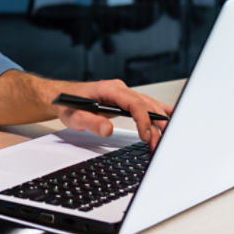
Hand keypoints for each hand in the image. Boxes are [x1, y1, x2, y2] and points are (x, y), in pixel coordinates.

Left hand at [54, 79, 173, 150]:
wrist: (62, 97)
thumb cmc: (68, 104)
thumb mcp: (74, 116)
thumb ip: (90, 122)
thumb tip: (107, 130)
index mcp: (109, 89)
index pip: (134, 103)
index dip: (143, 119)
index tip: (145, 136)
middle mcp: (120, 89)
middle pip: (146, 105)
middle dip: (156, 125)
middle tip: (159, 144)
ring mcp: (124, 94)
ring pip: (149, 106)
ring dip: (158, 123)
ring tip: (164, 141)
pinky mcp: (126, 101)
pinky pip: (146, 106)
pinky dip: (159, 114)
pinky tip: (171, 120)